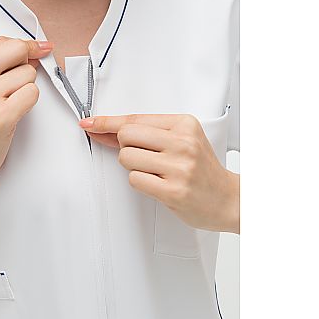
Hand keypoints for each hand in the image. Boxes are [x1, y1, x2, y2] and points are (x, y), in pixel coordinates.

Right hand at [0, 36, 52, 200]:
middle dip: (27, 63)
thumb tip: (30, 52)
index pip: (0, 41)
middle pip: (17, 50)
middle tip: (20, 81)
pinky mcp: (0, 116)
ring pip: (28, 74)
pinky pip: (32, 94)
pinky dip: (29, 103)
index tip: (37, 49)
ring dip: (25, 89)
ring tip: (6, 105)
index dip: (23, 46)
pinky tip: (13, 114)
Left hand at [79, 114, 239, 233]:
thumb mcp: (181, 141)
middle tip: (144, 157)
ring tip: (156, 172)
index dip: (108, 122)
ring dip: (133, 167)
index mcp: (184, 124)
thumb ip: (146, 134)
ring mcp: (179, 166)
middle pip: (126, 136)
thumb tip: (105, 130)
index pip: (135, 119)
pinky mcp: (173, 190)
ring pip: (127, 158)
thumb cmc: (201, 170)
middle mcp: (183, 142)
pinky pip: (134, 179)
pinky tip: (158, 184)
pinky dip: (140, 182)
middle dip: (125, 147)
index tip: (90, 123)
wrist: (228, 198)